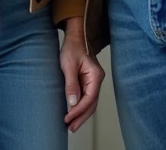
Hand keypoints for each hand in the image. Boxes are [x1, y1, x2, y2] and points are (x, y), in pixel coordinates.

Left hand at [59, 17, 102, 132]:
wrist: (75, 37)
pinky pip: (86, 98)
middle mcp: (97, 80)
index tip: (68, 118)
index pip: (89, 98)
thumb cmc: (72, 48)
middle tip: (71, 128)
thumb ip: (71, 84)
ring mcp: (93, 82)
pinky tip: (73, 114)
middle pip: (92, 104)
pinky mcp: (87, 82)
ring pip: (90, 103)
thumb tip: (72, 103)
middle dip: (81, 117)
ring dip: (81, 115)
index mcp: (96, 75)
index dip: (79, 110)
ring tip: (71, 125)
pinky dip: (80, 107)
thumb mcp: (68, 65)